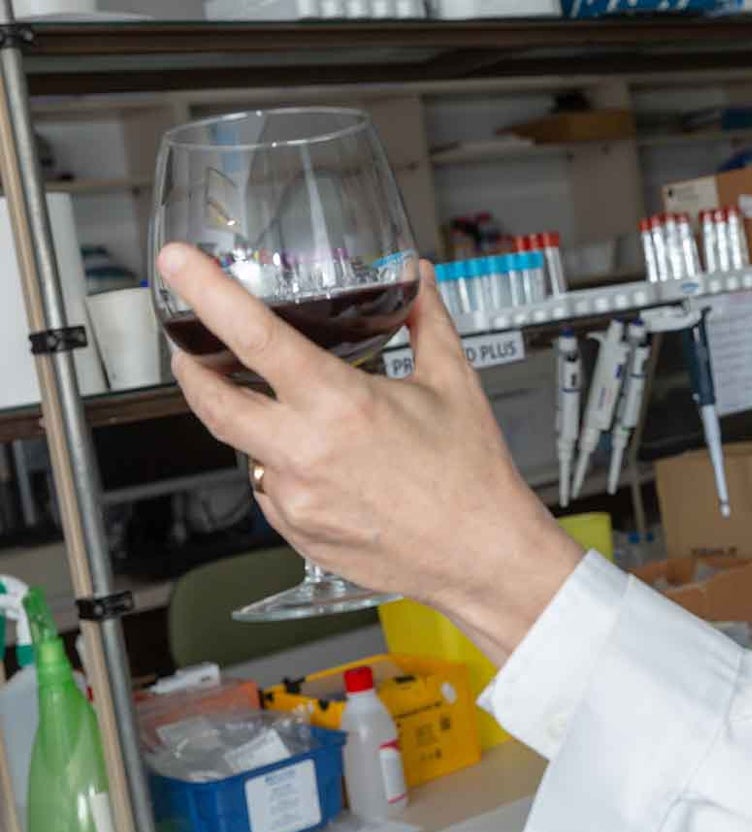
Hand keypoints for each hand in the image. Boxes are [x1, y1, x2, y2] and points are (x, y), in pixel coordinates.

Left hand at [157, 243, 581, 661]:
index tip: (176, 267)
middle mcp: (307, 453)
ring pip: (245, 449)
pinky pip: (270, 491)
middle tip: (194, 348)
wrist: (483, 553)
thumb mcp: (454, 382)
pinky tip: (325, 468)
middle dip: (191, 367)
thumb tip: (419, 280)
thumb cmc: (473, 477)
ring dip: (255, 425)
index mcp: (341, 405)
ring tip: (297, 418)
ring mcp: (296, 500)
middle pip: (211, 401)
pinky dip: (285, 470)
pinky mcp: (297, 534)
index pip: (253, 337)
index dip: (205, 293)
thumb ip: (427, 320)